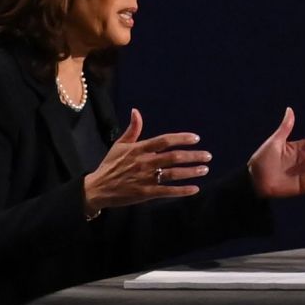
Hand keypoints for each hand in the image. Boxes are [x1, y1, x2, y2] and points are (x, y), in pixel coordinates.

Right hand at [84, 109, 210, 215]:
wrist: (97, 188)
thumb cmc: (110, 165)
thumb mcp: (119, 145)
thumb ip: (132, 129)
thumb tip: (136, 111)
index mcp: (139, 149)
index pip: (164, 141)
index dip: (181, 138)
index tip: (196, 138)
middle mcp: (144, 163)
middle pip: (173, 157)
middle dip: (193, 156)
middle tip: (207, 156)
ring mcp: (145, 178)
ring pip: (173, 174)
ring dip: (191, 172)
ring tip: (204, 169)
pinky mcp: (145, 193)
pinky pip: (167, 191)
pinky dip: (182, 191)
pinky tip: (195, 189)